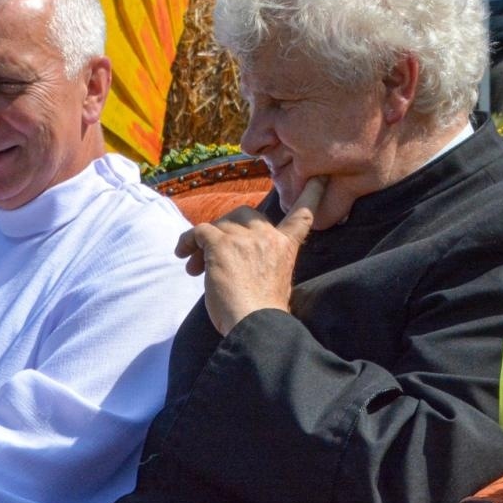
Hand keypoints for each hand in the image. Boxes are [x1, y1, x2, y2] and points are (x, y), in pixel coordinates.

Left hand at [175, 177, 325, 334]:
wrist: (255, 324)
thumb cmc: (262, 313)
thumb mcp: (276, 282)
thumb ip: (266, 262)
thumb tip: (240, 260)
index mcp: (287, 247)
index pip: (303, 215)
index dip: (311, 194)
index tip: (319, 178)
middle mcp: (268, 236)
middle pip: (245, 214)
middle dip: (227, 230)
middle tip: (214, 256)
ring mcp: (244, 237)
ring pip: (218, 224)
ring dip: (204, 244)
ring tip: (195, 267)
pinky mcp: (221, 243)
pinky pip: (199, 231)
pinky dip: (187, 242)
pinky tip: (183, 256)